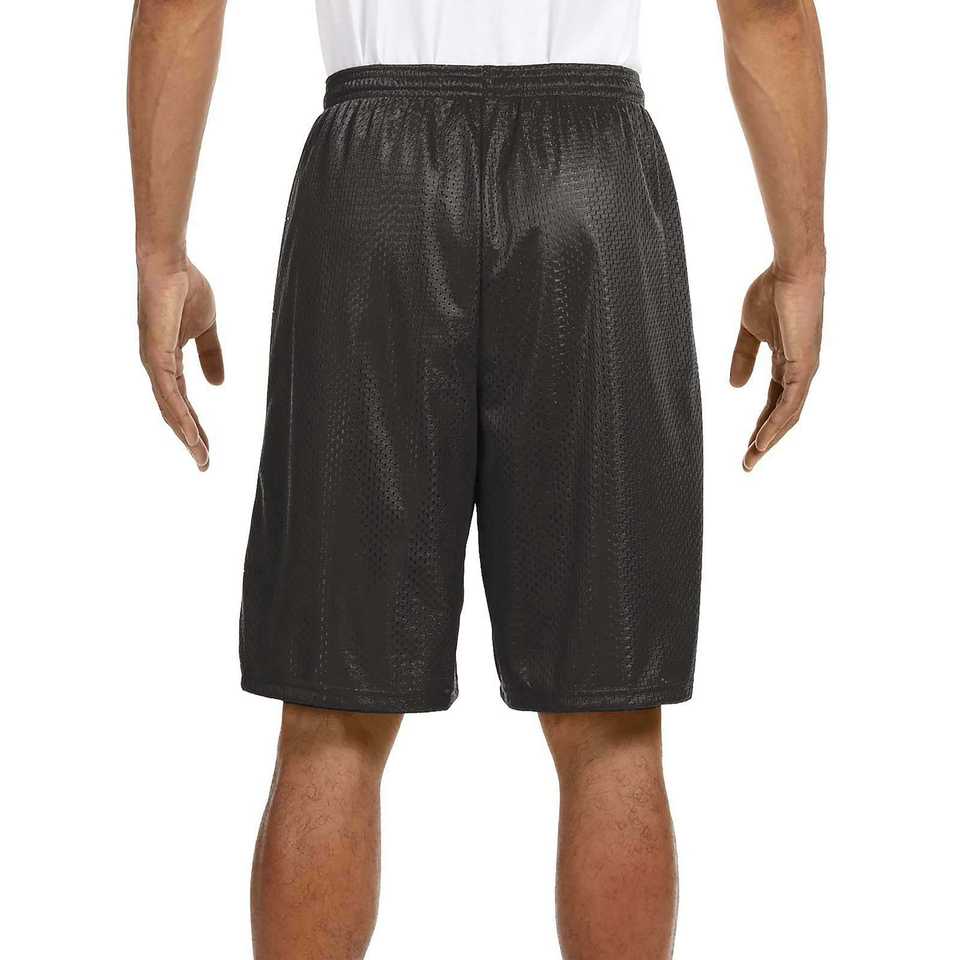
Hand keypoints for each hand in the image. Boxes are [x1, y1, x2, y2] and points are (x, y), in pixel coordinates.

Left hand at [138, 258, 222, 470]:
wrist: (170, 262)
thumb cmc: (186, 287)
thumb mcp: (207, 327)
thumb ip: (211, 355)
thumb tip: (218, 384)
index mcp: (168, 360)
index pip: (182, 401)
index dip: (195, 424)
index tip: (207, 447)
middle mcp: (156, 366)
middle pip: (174, 412)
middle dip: (190, 438)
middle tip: (204, 463)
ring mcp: (153, 362)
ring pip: (170, 409)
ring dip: (185, 435)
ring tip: (200, 456)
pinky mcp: (155, 356)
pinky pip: (169, 394)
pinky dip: (180, 416)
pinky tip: (190, 434)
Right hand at [730, 265, 822, 470]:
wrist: (790, 270)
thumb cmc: (771, 291)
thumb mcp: (749, 331)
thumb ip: (743, 358)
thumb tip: (735, 386)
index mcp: (786, 362)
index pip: (773, 403)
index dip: (759, 425)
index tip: (745, 446)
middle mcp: (800, 371)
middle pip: (783, 415)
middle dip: (765, 440)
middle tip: (747, 463)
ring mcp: (804, 369)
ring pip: (788, 415)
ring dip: (769, 439)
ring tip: (752, 458)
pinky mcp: (804, 365)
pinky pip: (790, 403)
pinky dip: (776, 424)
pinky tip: (762, 440)